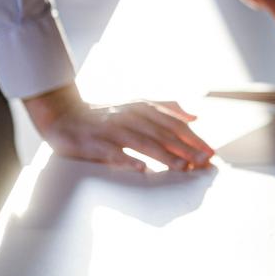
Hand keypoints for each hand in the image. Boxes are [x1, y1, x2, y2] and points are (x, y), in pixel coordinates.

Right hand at [24, 83, 213, 171]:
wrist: (64, 115)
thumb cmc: (106, 115)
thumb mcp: (137, 106)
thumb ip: (166, 109)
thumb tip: (195, 117)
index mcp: (144, 108)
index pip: (174, 124)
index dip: (194, 138)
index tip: (210, 153)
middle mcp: (131, 116)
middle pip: (163, 134)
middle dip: (186, 148)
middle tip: (204, 162)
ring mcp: (113, 129)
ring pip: (143, 142)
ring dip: (164, 155)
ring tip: (182, 166)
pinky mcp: (94, 142)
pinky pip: (113, 153)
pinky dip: (128, 160)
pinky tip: (141, 169)